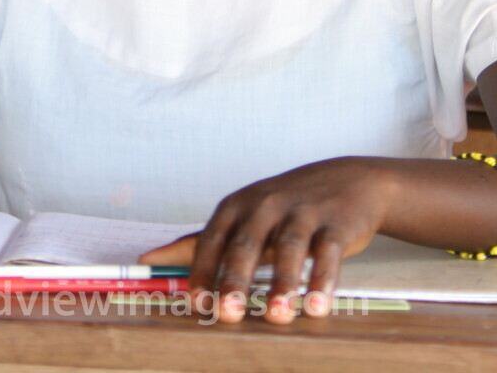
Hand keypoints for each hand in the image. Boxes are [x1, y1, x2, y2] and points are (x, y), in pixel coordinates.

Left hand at [138, 157, 386, 324]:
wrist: (348, 181)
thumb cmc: (283, 208)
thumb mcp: (240, 217)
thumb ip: (198, 243)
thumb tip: (147, 261)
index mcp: (236, 207)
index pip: (211, 240)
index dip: (202, 271)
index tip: (196, 304)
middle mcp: (265, 206)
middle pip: (246, 244)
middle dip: (236, 279)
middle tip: (229, 314)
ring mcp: (302, 213)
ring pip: (288, 248)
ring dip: (282, 284)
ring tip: (277, 315)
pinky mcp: (335, 224)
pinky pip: (327, 253)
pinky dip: (322, 280)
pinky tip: (317, 307)